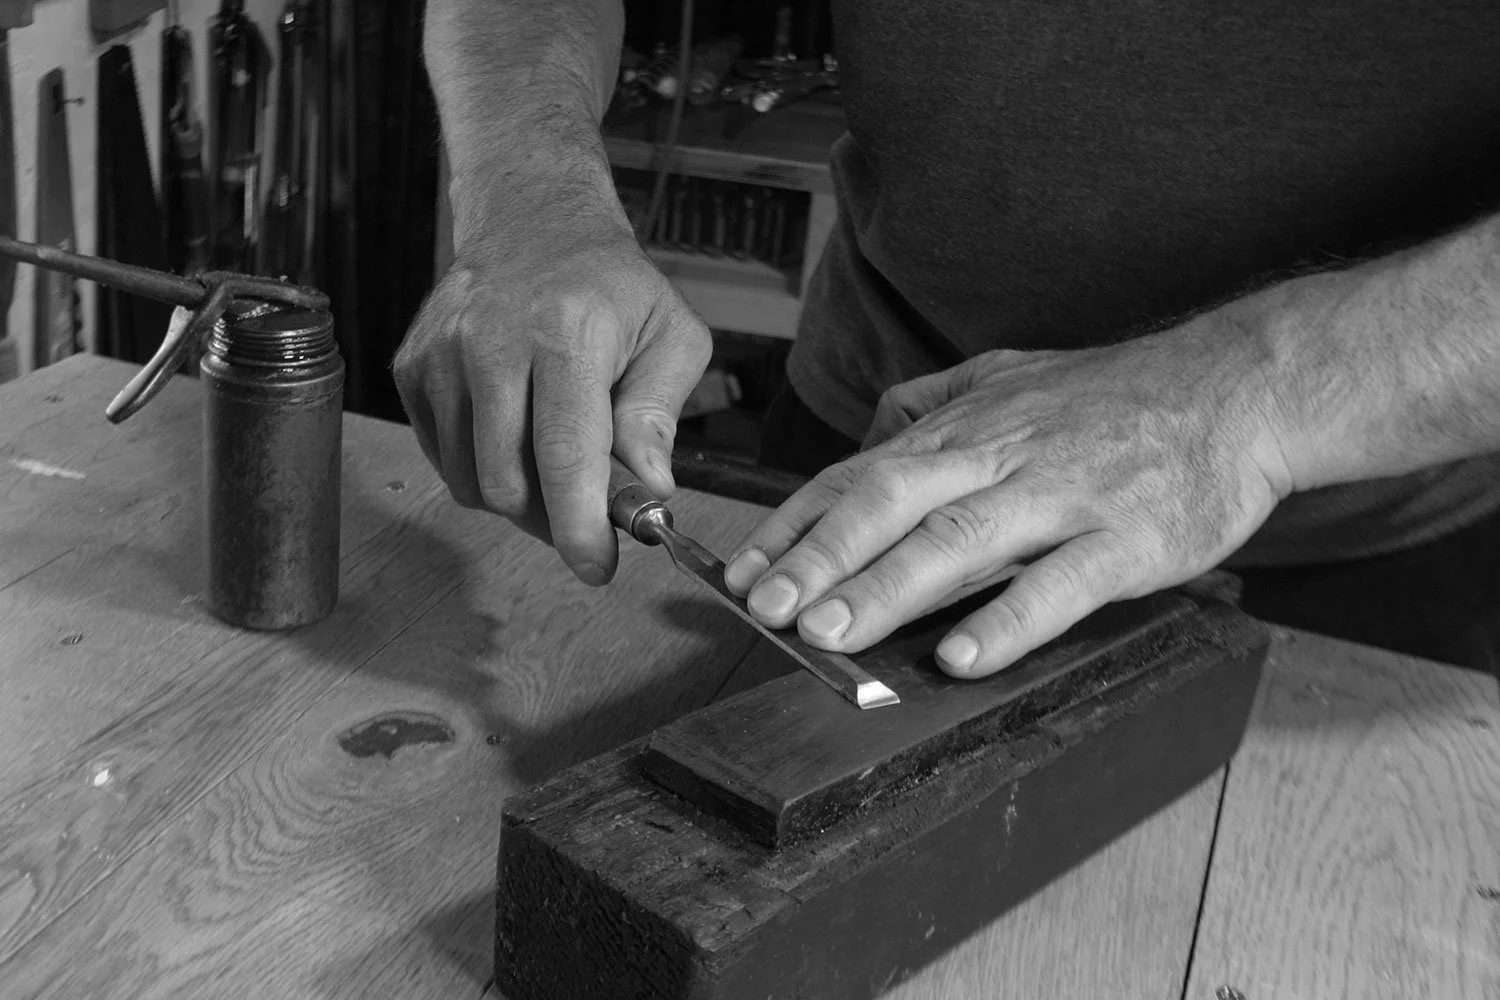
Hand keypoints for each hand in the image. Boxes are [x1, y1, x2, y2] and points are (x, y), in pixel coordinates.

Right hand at [393, 195, 710, 584]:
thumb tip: (648, 490)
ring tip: (555, 472)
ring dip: (516, 500)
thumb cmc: (611, 286)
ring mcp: (441, 352)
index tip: (597, 567)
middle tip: (586, 517)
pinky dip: (481, 467)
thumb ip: (659, 416)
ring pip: (468, 478)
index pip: (565, 454)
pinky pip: (444, 455)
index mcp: (566, 333)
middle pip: (506, 481)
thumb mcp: (671, 336)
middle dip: (551, 522)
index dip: (579, 527)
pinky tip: (515, 437)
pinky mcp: (411, 365)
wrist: (534, 221)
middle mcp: (491, 340)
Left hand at [724, 321, 1293, 676]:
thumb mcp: (1011, 376)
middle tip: (765, 608)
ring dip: (888, 589)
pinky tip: (959, 657)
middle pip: (892, 503)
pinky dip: (1007, 620)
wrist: (1237, 388)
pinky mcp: (1125, 539)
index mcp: (964, 431)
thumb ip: (934, 400)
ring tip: (831, 635)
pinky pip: (1058, 583)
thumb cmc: (1115, 396)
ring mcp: (1061, 497)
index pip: (858, 476)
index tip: (741, 574)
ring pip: (959, 541)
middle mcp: (999, 458)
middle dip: (821, 557)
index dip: (795, 526)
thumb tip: (870, 430)